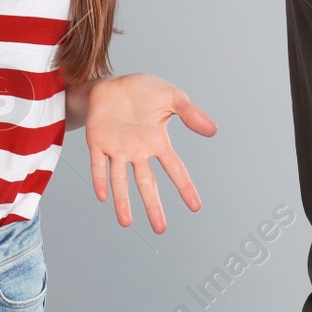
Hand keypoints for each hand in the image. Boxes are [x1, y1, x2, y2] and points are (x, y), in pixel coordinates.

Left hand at [85, 72, 216, 232]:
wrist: (112, 82)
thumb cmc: (143, 91)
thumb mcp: (172, 97)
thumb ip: (191, 114)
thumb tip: (213, 130)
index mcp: (157, 142)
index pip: (174, 168)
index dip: (185, 187)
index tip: (196, 207)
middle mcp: (137, 151)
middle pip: (146, 183)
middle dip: (153, 206)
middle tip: (160, 229)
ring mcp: (116, 148)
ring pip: (120, 179)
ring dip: (122, 201)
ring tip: (126, 223)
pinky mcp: (97, 141)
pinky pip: (98, 163)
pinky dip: (99, 179)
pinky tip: (102, 195)